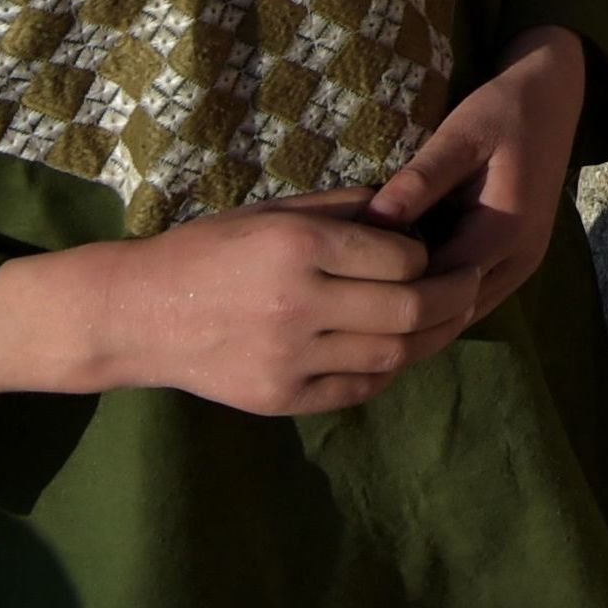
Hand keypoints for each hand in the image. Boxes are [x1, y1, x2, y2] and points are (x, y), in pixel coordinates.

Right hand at [0, 194, 480, 415]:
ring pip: (392, 355)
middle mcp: (297, 304)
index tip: (434, 249)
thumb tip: (415, 211)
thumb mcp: (277, 208)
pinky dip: (389, 370)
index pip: (402, 257)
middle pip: (410, 309)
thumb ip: (347, 210)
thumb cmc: (211, 248)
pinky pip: (357, 388)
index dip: (429, 254)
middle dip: (454, 296)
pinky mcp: (277, 398)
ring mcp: (287, 359)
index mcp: (299, 247)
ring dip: (433, 337)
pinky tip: (399, 350)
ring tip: (449, 318)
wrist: (135, 314)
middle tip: (472, 284)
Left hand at [364, 26, 590, 328]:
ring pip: (461, 316)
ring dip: (417, 313)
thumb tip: (372, 223)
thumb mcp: (461, 134)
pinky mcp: (516, 264)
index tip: (339, 282)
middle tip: (341, 305)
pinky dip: (436, 305)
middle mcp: (520, 261)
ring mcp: (522, 267)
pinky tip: (397, 293)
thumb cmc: (505, 110)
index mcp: (506, 231)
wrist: (555, 98)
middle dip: (398, 313)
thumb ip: (420, 181)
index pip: (435, 287)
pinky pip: (471, 302)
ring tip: (362, 306)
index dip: (386, 291)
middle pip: (450, 313)